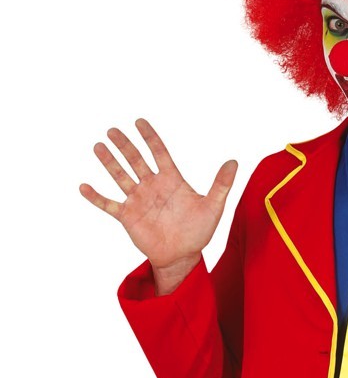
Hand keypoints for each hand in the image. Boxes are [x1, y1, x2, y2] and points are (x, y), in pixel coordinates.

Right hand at [79, 117, 237, 278]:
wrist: (183, 256)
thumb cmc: (198, 232)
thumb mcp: (213, 207)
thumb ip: (221, 185)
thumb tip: (234, 162)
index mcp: (171, 179)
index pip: (159, 152)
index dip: (150, 137)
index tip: (139, 122)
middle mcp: (152, 186)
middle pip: (135, 160)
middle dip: (124, 145)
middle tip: (113, 130)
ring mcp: (138, 200)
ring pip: (120, 176)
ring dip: (109, 162)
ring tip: (98, 147)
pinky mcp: (128, 216)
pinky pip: (109, 204)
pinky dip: (96, 197)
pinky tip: (84, 187)